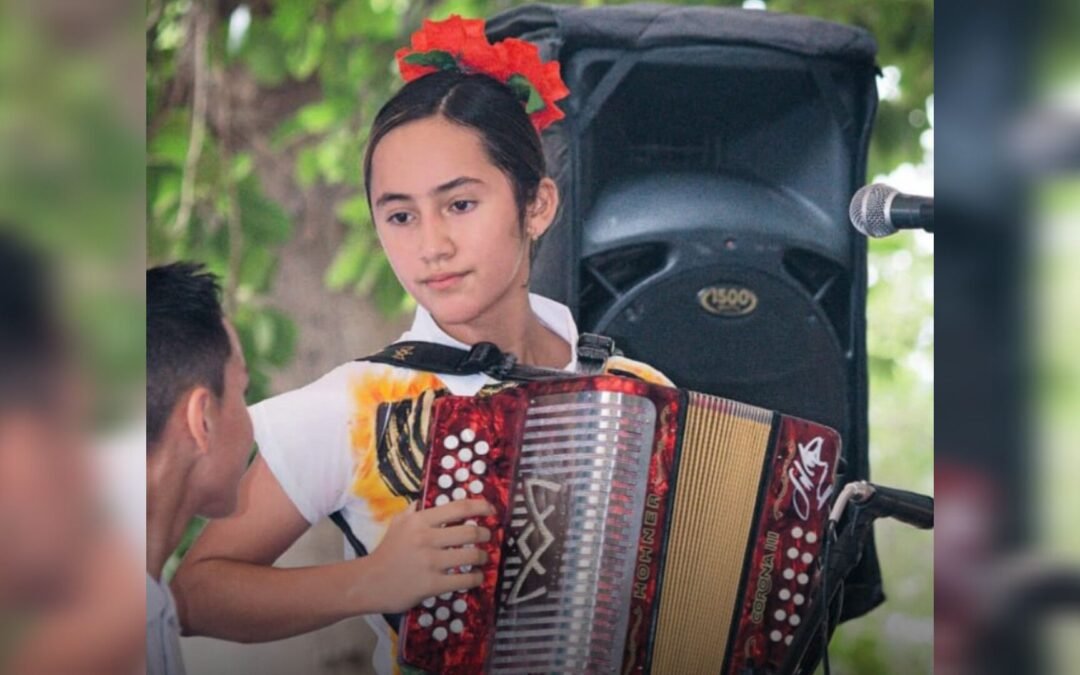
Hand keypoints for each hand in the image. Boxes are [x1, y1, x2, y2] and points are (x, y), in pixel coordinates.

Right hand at [365, 499, 493, 612]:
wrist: (369, 582)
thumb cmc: (386, 552)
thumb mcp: (397, 524)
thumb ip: (413, 511)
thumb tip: (425, 500)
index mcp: (420, 520)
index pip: (458, 508)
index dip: (480, 507)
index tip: (491, 510)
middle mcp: (427, 538)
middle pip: (470, 533)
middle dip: (486, 535)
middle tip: (488, 537)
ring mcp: (430, 562)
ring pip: (471, 556)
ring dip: (483, 557)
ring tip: (483, 558)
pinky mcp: (432, 584)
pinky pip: (464, 580)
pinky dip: (476, 578)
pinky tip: (477, 576)